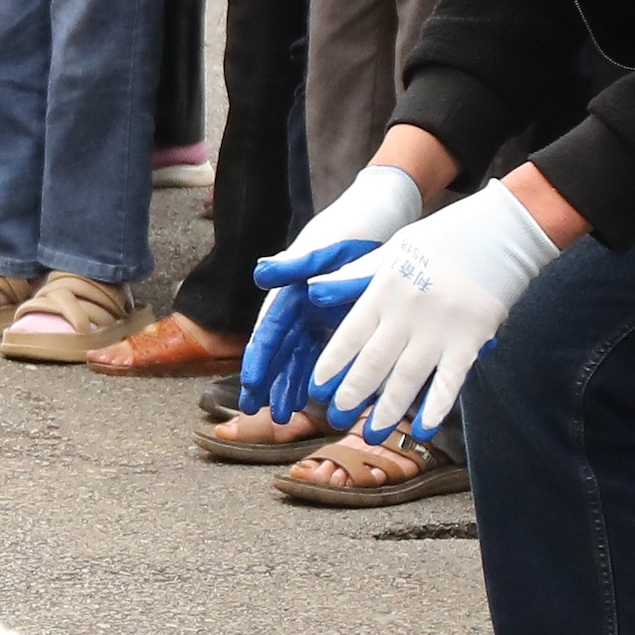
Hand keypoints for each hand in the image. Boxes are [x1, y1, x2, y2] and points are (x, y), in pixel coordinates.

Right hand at [241, 160, 427, 421]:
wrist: (384, 218)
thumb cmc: (352, 228)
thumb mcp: (327, 245)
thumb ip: (297, 263)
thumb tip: (262, 272)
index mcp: (292, 291)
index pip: (269, 332)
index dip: (259, 360)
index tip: (250, 385)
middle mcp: (301, 307)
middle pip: (280, 351)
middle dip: (269, 382)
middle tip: (257, 413)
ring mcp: (319, 316)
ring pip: (301, 358)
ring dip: (291, 385)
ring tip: (284, 416)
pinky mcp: (341, 322)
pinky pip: (327, 355)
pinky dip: (320, 377)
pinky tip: (317, 400)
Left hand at [307, 174, 568, 434]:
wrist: (502, 231)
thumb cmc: (445, 238)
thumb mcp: (394, 247)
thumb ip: (357, 273)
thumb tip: (316, 291)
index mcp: (385, 288)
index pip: (349, 335)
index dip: (332, 364)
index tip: (317, 387)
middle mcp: (408, 312)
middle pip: (373, 363)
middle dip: (353, 394)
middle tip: (337, 418)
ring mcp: (441, 329)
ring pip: (407, 379)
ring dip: (388, 410)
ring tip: (372, 433)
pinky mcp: (472, 340)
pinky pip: (450, 381)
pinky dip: (436, 408)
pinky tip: (424, 429)